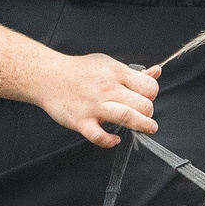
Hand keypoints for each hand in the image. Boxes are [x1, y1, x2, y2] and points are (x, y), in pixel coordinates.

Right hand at [38, 56, 160, 147]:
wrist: (48, 76)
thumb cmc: (80, 71)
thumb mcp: (108, 64)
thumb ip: (133, 72)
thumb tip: (156, 71)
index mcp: (116, 72)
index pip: (148, 86)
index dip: (152, 94)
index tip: (146, 98)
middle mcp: (107, 88)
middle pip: (143, 104)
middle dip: (148, 112)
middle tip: (143, 114)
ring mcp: (94, 106)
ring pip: (127, 117)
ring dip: (142, 125)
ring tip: (148, 128)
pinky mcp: (81, 121)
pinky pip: (99, 136)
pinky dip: (110, 141)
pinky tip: (114, 139)